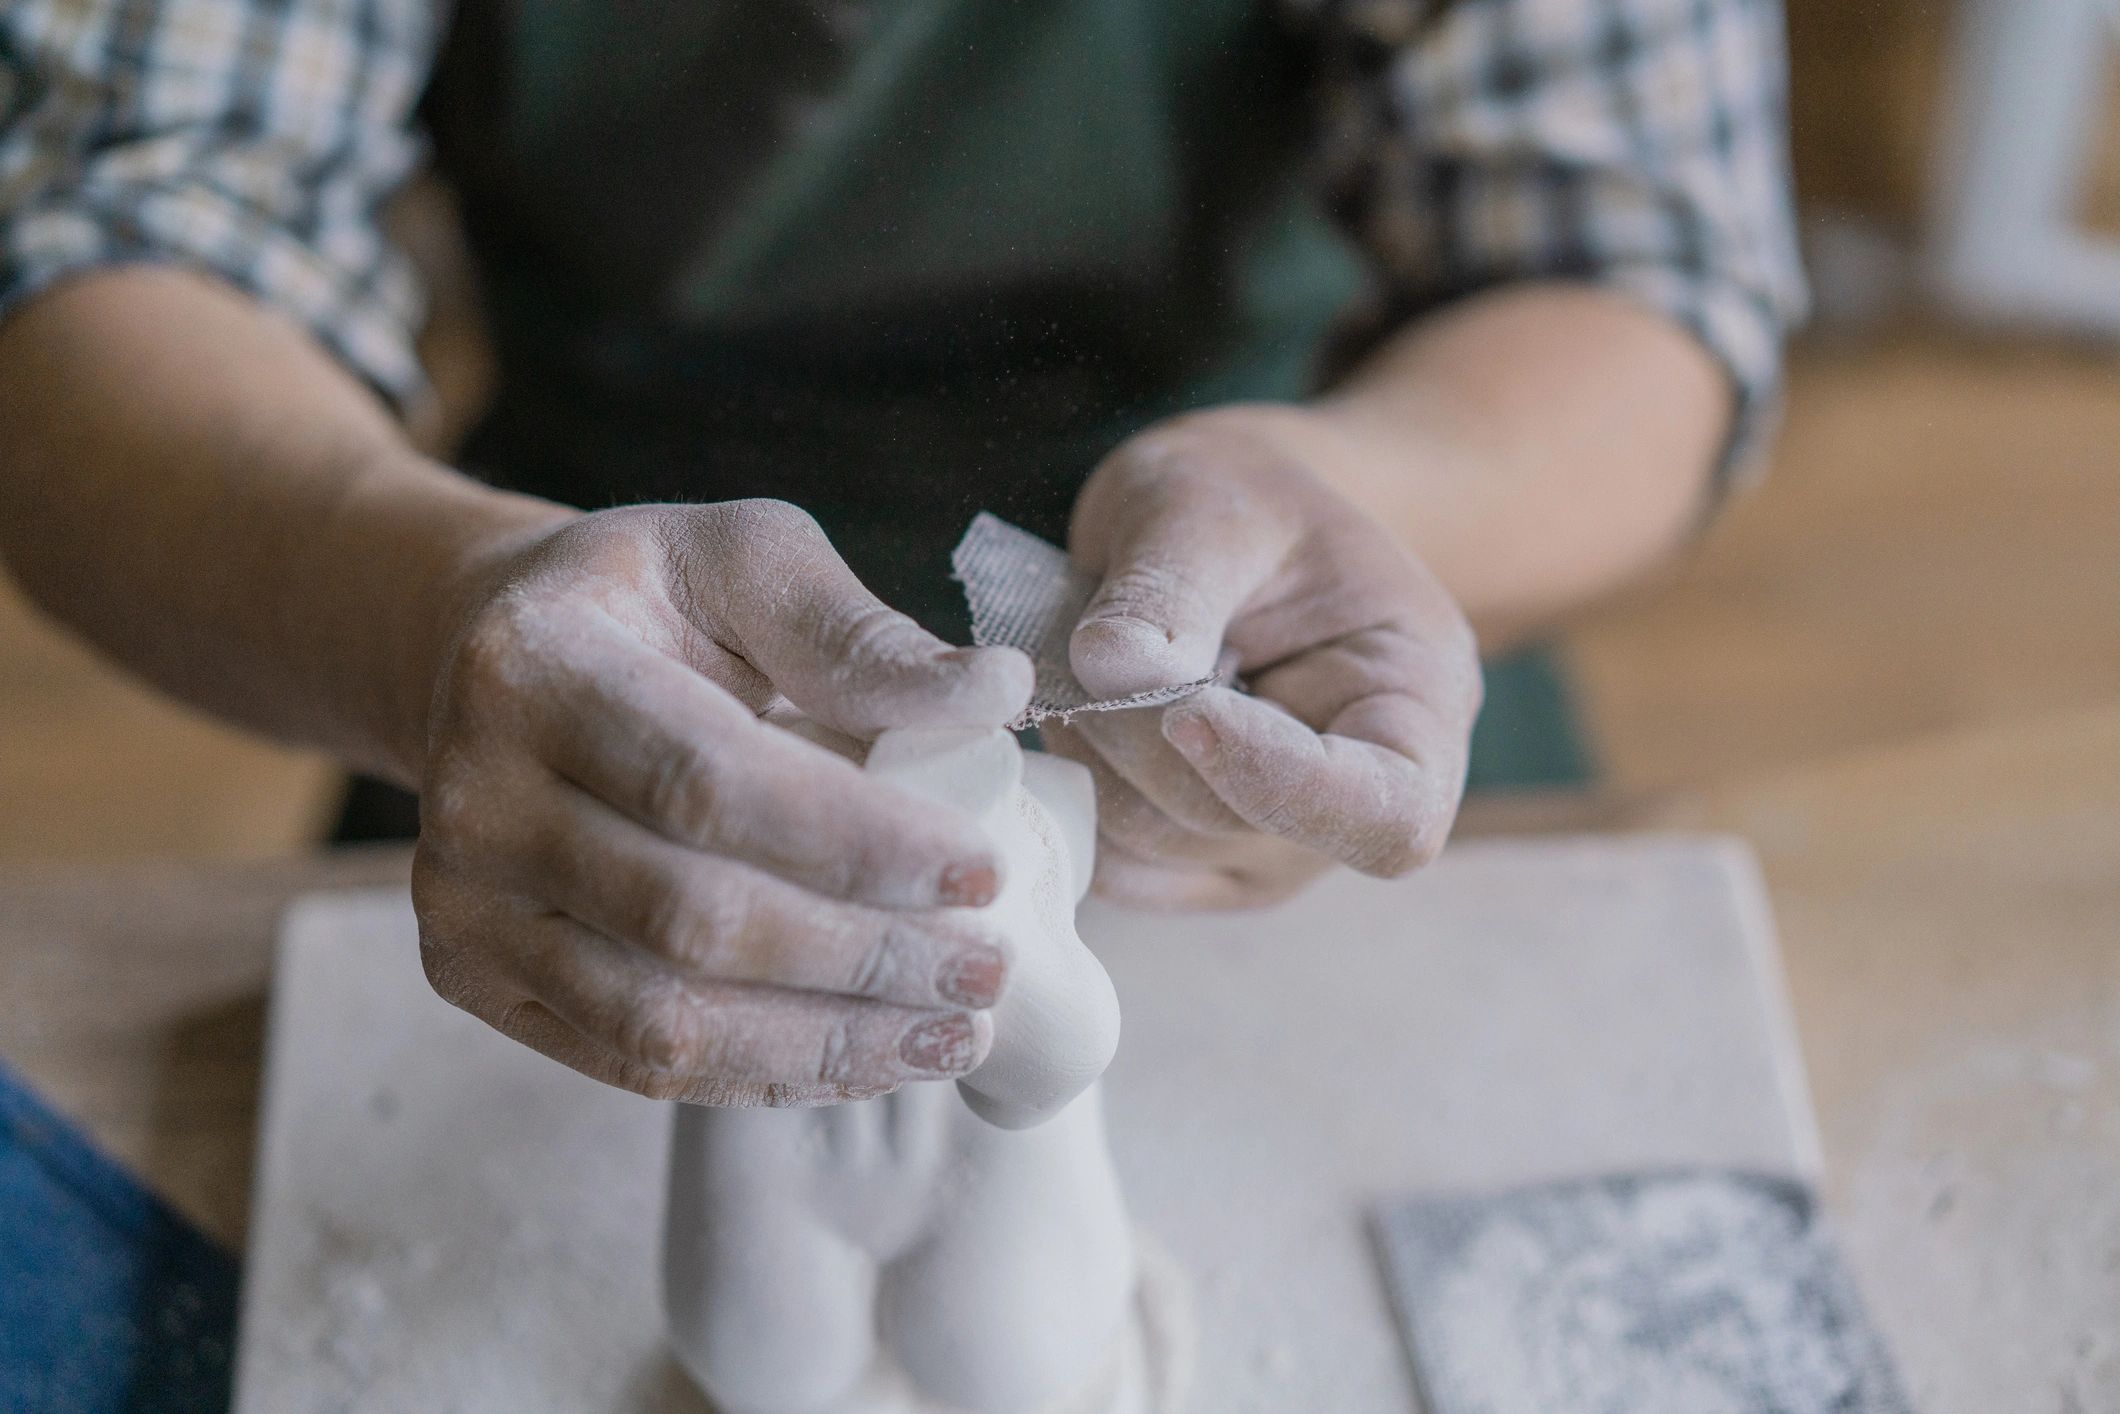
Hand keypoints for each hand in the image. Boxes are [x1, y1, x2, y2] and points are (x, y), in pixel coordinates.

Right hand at [412, 500, 1033, 1104]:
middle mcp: (477, 798)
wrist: (485, 655)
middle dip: (862, 961)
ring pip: (660, 1019)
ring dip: (823, 1042)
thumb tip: (994, 693)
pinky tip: (863, 1056)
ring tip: (949, 1035)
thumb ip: (855, 633)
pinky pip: (632, 1059)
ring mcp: (463, 904)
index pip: (710, 782)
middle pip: (690, 920)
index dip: (857, 843)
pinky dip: (762, 1073)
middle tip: (987, 974)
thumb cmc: (644, 603)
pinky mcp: (475, 978)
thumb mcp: (741, 560)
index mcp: (536, 668)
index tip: (982, 873)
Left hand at [1050, 405, 1481, 909]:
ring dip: (1096, 756)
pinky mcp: (1192, 860)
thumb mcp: (1207, 501)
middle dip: (1142, 735)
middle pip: (1238, 824)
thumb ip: (1168, 585)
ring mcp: (1272, 845)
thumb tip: (1111, 668)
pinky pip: (1115, 863)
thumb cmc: (1243, 502)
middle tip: (1095, 640)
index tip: (1186, 709)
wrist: (1221, 535)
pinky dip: (1073, 793)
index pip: (1391, 815)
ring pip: (1159, 845)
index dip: (1280, 782)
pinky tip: (1081, 713)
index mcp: (1416, 706)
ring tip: (1093, 661)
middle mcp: (1354, 801)